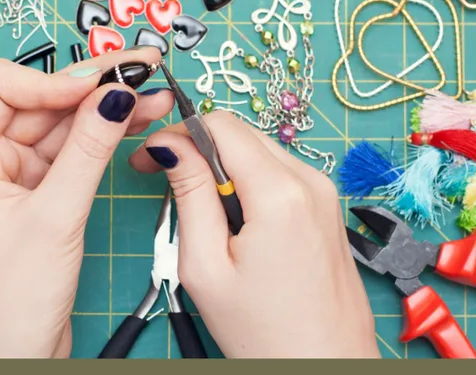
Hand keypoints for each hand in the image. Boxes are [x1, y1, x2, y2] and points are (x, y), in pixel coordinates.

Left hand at [0, 47, 171, 357]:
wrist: (15, 352)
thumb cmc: (9, 300)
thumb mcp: (54, 218)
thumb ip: (87, 151)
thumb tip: (114, 95)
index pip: (2, 86)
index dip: (52, 79)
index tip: (98, 86)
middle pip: (41, 99)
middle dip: (93, 84)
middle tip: (141, 67)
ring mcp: (17, 172)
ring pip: (64, 122)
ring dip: (108, 106)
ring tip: (155, 93)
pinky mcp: (43, 190)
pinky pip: (76, 148)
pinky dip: (106, 134)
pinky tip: (138, 119)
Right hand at [129, 112, 379, 357]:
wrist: (326, 367)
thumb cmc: (266, 334)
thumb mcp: (206, 266)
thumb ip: (188, 195)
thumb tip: (170, 146)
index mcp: (280, 193)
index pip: (220, 125)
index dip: (176, 133)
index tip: (149, 157)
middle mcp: (310, 181)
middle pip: (240, 134)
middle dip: (195, 148)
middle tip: (161, 177)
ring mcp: (324, 193)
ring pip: (258, 152)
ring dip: (221, 168)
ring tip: (198, 211)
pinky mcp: (327, 208)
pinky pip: (278, 175)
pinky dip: (247, 184)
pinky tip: (231, 221)